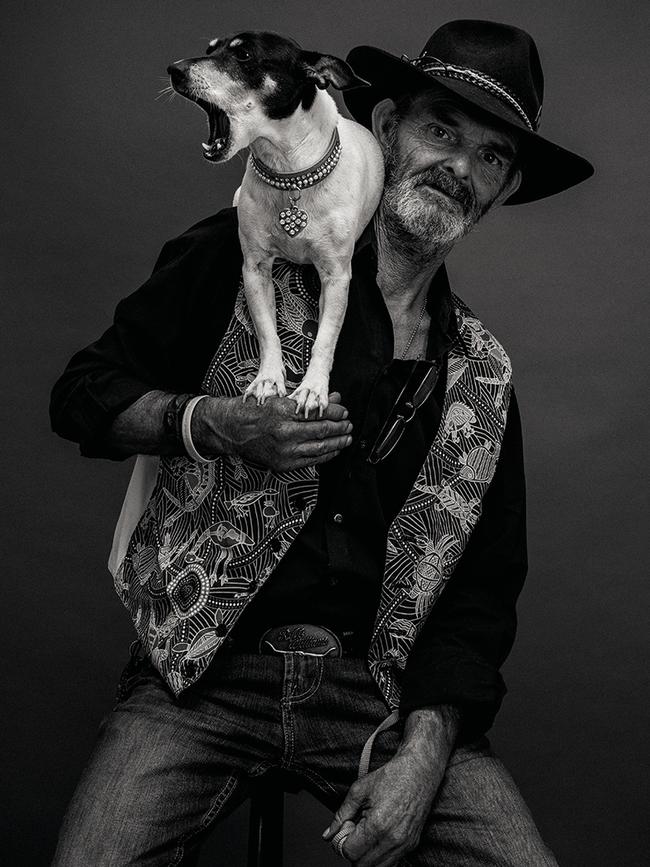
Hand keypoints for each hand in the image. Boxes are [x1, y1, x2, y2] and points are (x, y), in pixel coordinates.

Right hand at [194, 391, 352, 471]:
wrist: (233, 431)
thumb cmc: (255, 412)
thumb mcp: (281, 400)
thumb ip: (308, 401)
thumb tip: (333, 398)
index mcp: (283, 413)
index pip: (319, 413)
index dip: (336, 413)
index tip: (345, 412)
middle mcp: (284, 433)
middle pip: (322, 431)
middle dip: (340, 428)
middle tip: (349, 425)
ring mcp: (284, 451)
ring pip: (320, 448)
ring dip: (337, 443)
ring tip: (346, 438)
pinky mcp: (283, 464)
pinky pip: (311, 461)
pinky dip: (325, 456)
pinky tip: (333, 450)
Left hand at [323, 750, 443, 865]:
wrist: (419, 771)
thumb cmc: (392, 776)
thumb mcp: (359, 790)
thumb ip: (341, 815)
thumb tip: (328, 834)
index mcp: (377, 825)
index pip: (351, 853)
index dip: (341, 843)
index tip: (344, 831)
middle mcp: (393, 839)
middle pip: (363, 865)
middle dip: (353, 852)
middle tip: (353, 833)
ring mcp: (404, 844)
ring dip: (366, 857)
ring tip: (365, 835)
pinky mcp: (412, 844)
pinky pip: (392, 863)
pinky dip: (380, 856)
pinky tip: (377, 838)